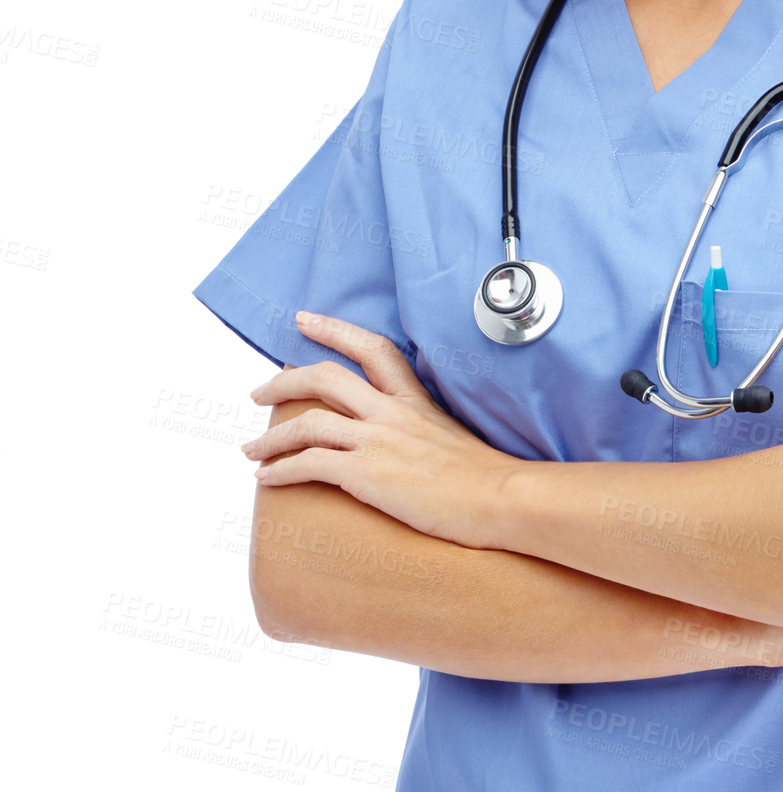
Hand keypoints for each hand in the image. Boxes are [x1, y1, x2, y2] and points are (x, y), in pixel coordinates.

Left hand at [239, 311, 516, 547]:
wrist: (498, 497)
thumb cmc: (484, 476)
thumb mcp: (452, 434)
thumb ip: (424, 427)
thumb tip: (408, 441)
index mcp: (414, 398)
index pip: (371, 348)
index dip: (334, 329)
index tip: (304, 320)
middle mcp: (392, 411)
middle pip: (326, 378)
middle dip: (284, 382)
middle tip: (259, 392)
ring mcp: (378, 440)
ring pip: (308, 423)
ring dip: (270, 439)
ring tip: (250, 452)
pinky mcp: (366, 473)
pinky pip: (309, 464)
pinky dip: (280, 470)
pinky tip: (267, 478)